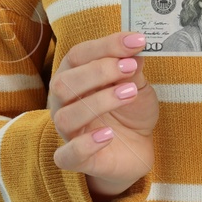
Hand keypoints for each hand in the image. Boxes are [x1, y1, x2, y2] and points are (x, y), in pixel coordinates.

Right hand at [47, 31, 157, 199]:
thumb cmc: (130, 110)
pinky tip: (108, 134)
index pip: (78, 54)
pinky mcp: (76, 160)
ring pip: (66, 116)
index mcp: (74, 76)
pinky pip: (67, 155)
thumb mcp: (136, 84)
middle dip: (99, 71)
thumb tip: (134, 47)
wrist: (137, 147)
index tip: (137, 41)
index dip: (106, 45)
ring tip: (129, 94)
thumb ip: (132, 67)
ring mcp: (68, 132)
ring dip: (99, 102)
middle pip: (64, 83)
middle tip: (131, 67)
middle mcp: (64, 102)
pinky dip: (85, 145)